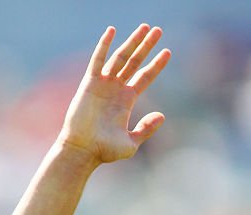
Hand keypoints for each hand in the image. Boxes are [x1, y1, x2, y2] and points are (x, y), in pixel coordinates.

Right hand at [60, 24, 170, 164]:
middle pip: (134, 62)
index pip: (144, 77)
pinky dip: (103, 45)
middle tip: (158, 30)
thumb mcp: (131, 143)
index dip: (156, 65)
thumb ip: (146, 130)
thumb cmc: (104, 150)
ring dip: (132, 42)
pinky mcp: (89, 84)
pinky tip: (111, 31)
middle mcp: (116, 89)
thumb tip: (162, 115)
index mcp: (126, 100)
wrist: (82, 150)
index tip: (168, 52)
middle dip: (146, 46)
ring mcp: (103, 85)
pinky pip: (97, 61)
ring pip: (120, 57)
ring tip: (145, 27)